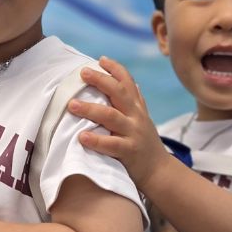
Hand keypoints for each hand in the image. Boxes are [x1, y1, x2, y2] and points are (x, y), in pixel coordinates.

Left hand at [68, 56, 169, 192]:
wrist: (159, 171)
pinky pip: (112, 144)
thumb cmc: (144, 144)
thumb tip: (131, 82)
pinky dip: (96, 140)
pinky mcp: (130, 152)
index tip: (101, 60)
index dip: (115, 69)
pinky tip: (82, 137)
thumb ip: (135, 102)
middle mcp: (136, 117)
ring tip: (72, 105)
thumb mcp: (142, 120)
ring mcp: (134, 133)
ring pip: (111, 116)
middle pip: (119, 92)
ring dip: (90, 109)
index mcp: (137, 108)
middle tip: (83, 72)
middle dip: (101, 80)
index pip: (128, 82)